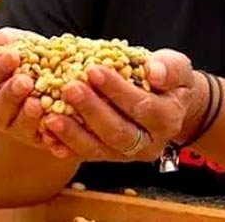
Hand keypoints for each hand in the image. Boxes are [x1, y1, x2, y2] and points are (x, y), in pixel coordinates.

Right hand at [0, 27, 50, 150]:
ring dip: (27, 117)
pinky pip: (45, 140)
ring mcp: (20, 129)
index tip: (12, 55)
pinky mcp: (42, 139)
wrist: (57, 82)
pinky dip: (51, 135)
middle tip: (25, 81)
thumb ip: (2, 42)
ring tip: (37, 103)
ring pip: (19, 127)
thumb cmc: (31, 60)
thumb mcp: (19, 46)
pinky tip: (59, 122)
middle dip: (10, 95)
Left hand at [39, 49, 207, 161]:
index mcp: (167, 120)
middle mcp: (148, 144)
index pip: (142, 107)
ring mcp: (126, 155)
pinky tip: (46, 134)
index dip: (117, 90)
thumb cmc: (168, 80)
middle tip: (68, 88)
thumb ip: (169, 68)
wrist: (165, 103)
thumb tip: (154, 72)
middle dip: (91, 111)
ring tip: (50, 117)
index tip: (94, 70)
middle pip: (118, 132)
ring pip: (99, 149)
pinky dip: (65, 146)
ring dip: (73, 134)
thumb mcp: (177, 68)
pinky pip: (84, 155)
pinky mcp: (107, 157)